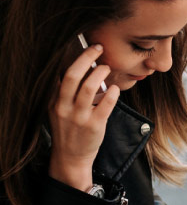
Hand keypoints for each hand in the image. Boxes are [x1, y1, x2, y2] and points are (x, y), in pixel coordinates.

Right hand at [48, 44, 119, 190]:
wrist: (71, 157)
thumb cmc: (69, 130)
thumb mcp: (59, 110)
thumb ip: (65, 93)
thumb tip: (83, 70)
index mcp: (54, 100)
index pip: (60, 73)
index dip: (75, 57)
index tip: (87, 47)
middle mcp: (63, 107)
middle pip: (72, 75)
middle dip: (86, 58)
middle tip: (98, 48)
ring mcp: (79, 117)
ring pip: (89, 88)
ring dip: (100, 73)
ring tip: (107, 68)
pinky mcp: (94, 125)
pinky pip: (106, 104)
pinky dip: (112, 93)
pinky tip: (115, 88)